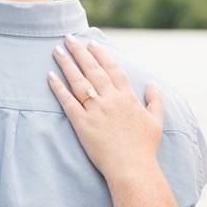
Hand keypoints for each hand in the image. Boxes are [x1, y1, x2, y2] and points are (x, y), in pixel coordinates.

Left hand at [48, 35, 163, 182]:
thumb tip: (152, 85)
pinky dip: (58, 88)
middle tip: (69, 38)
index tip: (91, 43)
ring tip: (57, 50)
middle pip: (93, 69)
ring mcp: (96, 111)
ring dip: (67, 63)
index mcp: (127, 97)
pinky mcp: (82, 124)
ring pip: (79, 81)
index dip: (101, 55)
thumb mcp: (156, 121)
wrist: (132, 168)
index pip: (112, 69)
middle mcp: (111, 99)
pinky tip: (50, 76)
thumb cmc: (144, 147)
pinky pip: (68, 101)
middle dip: (80, 52)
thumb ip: (155, 101)